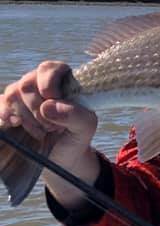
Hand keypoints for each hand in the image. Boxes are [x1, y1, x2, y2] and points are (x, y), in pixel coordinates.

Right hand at [0, 61, 99, 203]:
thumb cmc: (75, 136)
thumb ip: (76, 115)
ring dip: (27, 118)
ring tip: (42, 130)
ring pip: (12, 95)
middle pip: (27, 84)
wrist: (61, 157)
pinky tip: (19, 126)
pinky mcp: (6, 108)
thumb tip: (48, 106)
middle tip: (52, 126)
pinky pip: (0, 106)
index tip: (54, 100)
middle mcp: (38, 83)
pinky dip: (9, 118)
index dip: (49, 83)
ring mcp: (20, 95)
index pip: (48, 69)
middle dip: (39, 109)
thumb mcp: (85, 128)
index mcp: (61, 80)